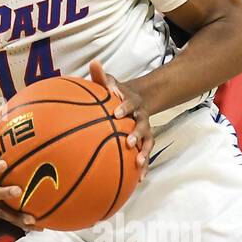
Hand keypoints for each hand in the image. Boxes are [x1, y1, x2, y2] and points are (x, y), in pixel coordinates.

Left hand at [89, 60, 152, 179]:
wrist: (138, 99)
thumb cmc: (116, 93)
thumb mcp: (110, 82)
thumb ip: (101, 76)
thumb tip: (93, 62)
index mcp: (131, 101)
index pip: (127, 101)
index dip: (123, 105)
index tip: (116, 111)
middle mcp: (141, 115)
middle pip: (142, 123)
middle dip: (136, 132)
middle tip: (129, 140)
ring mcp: (145, 129)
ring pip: (147, 140)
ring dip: (143, 151)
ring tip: (138, 162)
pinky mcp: (144, 141)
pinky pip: (145, 154)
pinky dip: (144, 165)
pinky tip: (140, 179)